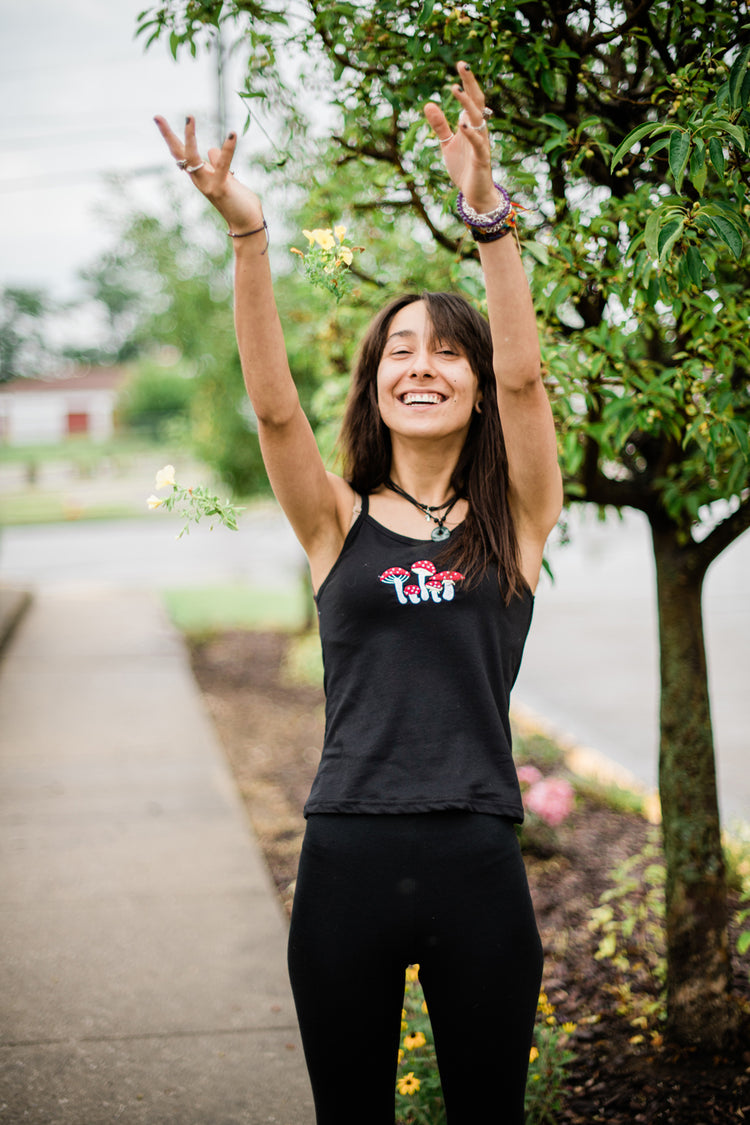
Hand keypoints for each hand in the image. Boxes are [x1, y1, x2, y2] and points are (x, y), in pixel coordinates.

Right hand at [153, 115, 263, 234]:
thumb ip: (218, 164)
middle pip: (179, 154)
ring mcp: (207, 184)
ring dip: (190, 137)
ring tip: (189, 117)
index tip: (158, 119)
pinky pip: (223, 165)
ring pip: (192, 158)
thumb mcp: (227, 178)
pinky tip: (232, 134)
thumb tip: (211, 149)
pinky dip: (228, 149)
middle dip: (167, 135)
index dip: (170, 136)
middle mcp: (199, 179)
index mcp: (200, 174)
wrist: (247, 224)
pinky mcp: (221, 188)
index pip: (182, 153)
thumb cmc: (239, 202)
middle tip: (156, 116)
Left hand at [424, 62, 496, 212]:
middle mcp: (479, 130)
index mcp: (472, 124)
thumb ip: (439, 125)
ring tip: (456, 90)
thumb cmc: (464, 167)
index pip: (472, 98)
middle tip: (463, 65)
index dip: (467, 81)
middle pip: (477, 102)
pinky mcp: (481, 159)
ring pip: (477, 119)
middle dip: (470, 83)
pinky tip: (462, 125)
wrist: (475, 193)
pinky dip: (471, 134)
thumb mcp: (447, 144)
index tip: (460, 63)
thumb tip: (428, 104)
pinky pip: (478, 144)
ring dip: (467, 104)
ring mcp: (482, 143)